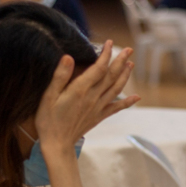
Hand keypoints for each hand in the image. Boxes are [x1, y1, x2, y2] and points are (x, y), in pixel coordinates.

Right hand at [34, 40, 139, 154]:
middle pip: (111, 76)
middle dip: (121, 61)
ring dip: (125, 75)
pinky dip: (128, 102)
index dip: (105, 54)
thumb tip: (69, 57)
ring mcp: (98, 107)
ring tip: (131, 63)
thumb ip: (60, 76)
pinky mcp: (99, 116)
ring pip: (116, 88)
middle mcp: (93, 97)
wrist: (57, 144)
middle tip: (129, 49)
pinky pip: (116, 108)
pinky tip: (137, 97)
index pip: (98, 68)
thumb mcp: (49, 96)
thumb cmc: (49, 119)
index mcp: (80, 90)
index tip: (108, 43)